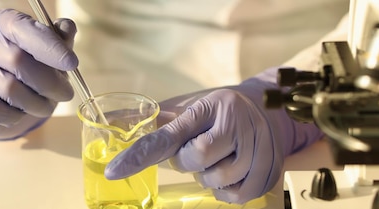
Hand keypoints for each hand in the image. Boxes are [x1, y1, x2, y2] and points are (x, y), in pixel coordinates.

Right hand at [0, 9, 77, 139]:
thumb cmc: (22, 68)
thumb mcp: (43, 49)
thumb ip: (57, 39)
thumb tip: (67, 28)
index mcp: (2, 22)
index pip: (24, 29)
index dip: (50, 47)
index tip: (71, 63)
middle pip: (18, 61)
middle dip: (49, 82)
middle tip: (66, 94)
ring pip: (8, 88)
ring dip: (36, 103)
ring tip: (46, 105)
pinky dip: (14, 116)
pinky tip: (21, 112)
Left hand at [104, 76, 322, 203]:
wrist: (268, 107)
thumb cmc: (217, 110)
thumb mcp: (187, 107)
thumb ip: (152, 119)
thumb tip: (108, 121)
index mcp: (208, 107)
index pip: (168, 135)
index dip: (139, 155)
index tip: (113, 171)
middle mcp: (236, 122)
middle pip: (197, 159)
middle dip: (188, 161)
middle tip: (197, 148)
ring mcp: (258, 146)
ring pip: (218, 180)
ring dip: (208, 176)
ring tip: (216, 158)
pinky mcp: (269, 168)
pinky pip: (238, 196)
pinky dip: (226, 191)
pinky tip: (229, 172)